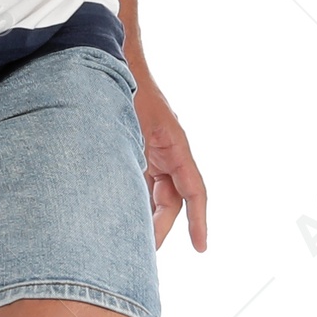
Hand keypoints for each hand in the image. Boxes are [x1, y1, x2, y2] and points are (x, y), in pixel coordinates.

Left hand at [130, 66, 207, 250]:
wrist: (114, 62)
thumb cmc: (125, 89)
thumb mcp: (128, 126)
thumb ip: (132, 159)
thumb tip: (125, 198)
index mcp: (175, 146)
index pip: (194, 190)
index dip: (199, 220)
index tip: (201, 247)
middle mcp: (167, 152)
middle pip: (170, 200)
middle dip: (159, 228)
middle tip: (143, 255)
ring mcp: (151, 153)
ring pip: (153, 195)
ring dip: (142, 216)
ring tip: (127, 242)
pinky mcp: (135, 152)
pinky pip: (139, 183)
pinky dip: (131, 201)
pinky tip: (114, 217)